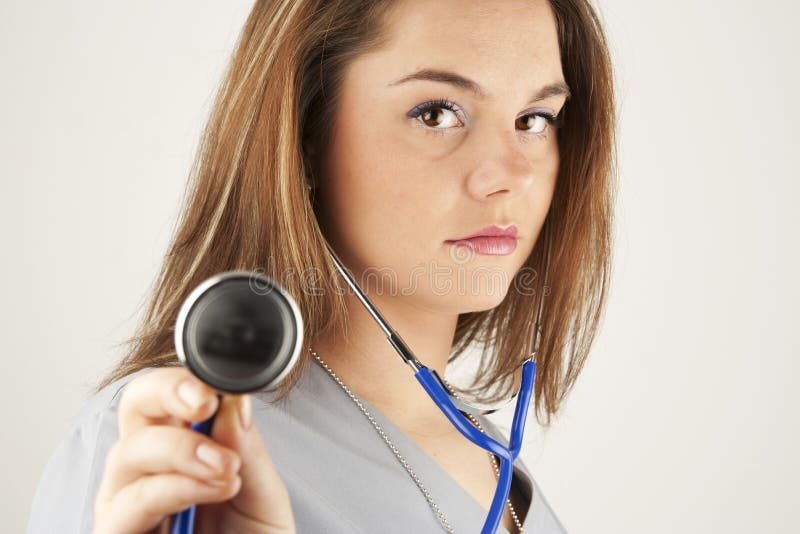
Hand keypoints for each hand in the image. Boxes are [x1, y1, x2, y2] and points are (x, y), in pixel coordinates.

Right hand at [92, 367, 295, 533]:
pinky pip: (128, 505)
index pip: (167, 395)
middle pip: (134, 409)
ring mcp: (128, 504)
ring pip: (128, 455)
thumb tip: (234, 402)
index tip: (215, 388)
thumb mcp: (263, 494)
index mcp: (182, 447)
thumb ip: (247, 450)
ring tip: (227, 469)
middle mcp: (147, 470)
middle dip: (167, 396)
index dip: (182, 381)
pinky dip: (170, 490)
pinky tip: (208, 491)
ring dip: (181, 452)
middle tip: (207, 406)